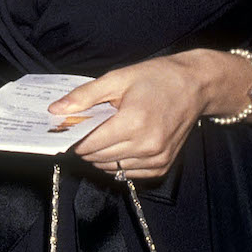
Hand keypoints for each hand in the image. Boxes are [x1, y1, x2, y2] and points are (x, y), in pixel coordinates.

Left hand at [50, 53, 216, 179]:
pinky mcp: (163, 165)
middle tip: (86, 129)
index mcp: (133, 122)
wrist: (196, 85)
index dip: (75, 138)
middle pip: (99, 158)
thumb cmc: (157, 78)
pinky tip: (120, 145)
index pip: (90, 144)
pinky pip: (130, 173)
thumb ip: (84, 96)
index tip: (69, 129)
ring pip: (112, 168)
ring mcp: (156, 158)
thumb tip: (56, 110)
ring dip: (101, 156)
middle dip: (86, 146)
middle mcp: (146, 145)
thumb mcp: (117, 78)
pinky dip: (119, 163)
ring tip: (105, 134)